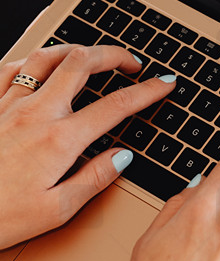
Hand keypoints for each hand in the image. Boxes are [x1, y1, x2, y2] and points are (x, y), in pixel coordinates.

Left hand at [0, 43, 173, 248]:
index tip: (163, 84)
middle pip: (82, 63)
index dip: (147, 91)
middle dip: (114, 54)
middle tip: (130, 62)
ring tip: (90, 55)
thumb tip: (121, 157)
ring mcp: (8, 105)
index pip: (116, 105)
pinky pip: (11, 67)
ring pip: (47, 56)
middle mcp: (35, 113)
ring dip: (75, 49)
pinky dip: (32, 60)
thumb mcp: (56, 211)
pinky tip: (39, 65)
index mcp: (60, 140)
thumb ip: (94, 179)